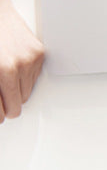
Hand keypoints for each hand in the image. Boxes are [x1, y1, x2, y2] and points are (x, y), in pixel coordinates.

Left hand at [0, 0, 44, 122]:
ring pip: (27, 92)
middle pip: (18, 104)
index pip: (3, 110)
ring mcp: (30, 60)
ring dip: (16, 90)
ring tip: (4, 78)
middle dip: (8, 103)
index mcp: (1, 70)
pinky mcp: (39, 53)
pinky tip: (13, 66)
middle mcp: (16, 66)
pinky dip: (24, 77)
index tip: (0, 116)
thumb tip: (1, 107)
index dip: (0, 114)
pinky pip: (34, 78)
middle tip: (1, 99)